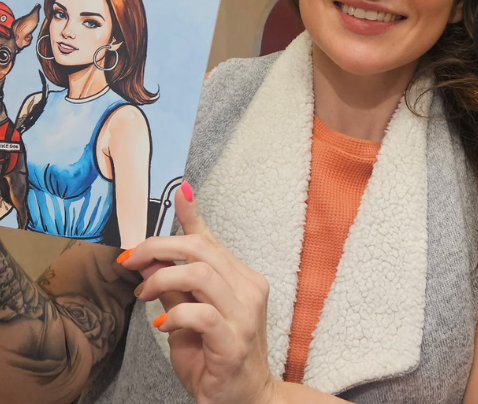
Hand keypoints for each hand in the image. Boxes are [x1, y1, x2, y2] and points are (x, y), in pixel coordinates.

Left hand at [120, 183, 278, 403]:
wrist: (243, 399)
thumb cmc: (215, 358)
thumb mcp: (188, 317)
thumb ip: (173, 288)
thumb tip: (149, 258)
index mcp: (240, 278)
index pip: (212, 239)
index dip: (192, 216)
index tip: (178, 193)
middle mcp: (248, 288)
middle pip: (201, 250)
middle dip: (158, 248)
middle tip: (129, 260)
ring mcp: (245, 313)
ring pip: (201, 274)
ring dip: (162, 279)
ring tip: (143, 294)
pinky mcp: (235, 340)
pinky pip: (202, 314)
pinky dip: (176, 314)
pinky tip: (162, 325)